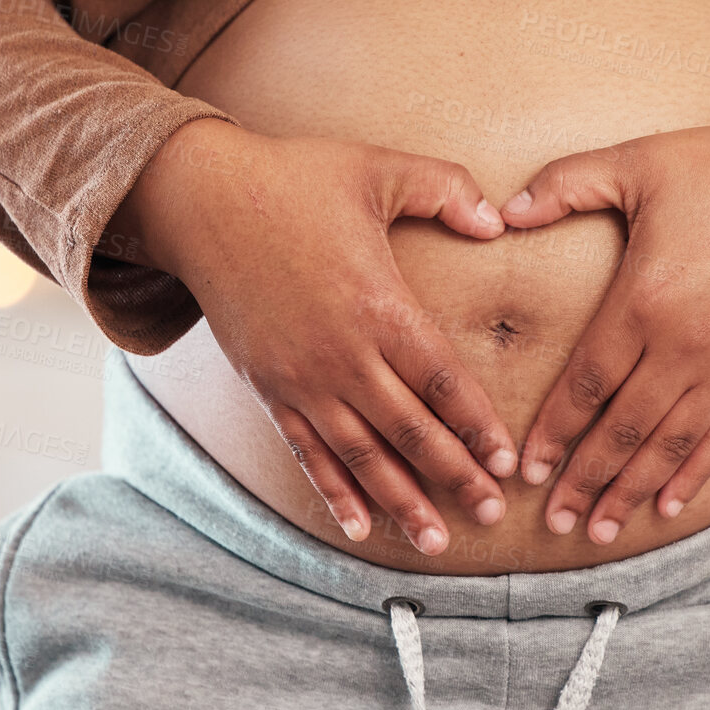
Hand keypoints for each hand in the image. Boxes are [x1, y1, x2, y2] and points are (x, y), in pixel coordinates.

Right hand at [116, 118, 518, 556]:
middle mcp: (342, 354)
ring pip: (361, 455)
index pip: (441, 379)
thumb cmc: (295, 179)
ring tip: (437, 541)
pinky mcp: (268, 387)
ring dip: (402, 501)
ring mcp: (301, 377)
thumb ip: (446, 189)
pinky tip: (360, 526)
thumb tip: (497, 222)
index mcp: (379, 304)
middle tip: (491, 516)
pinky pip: (306, 452)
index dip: (477, 424)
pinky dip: (333, 492)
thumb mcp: (378, 168)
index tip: (507, 462)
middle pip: (410, 430)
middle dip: (454, 476)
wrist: (201, 200)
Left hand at [498, 125, 709, 544]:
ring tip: (599, 529)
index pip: (586, 384)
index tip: (526, 468)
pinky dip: (693, 475)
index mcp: (644, 299)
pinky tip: (666, 504)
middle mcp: (685, 345)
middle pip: (623, 429)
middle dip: (584, 479)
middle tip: (554, 520)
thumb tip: (501, 210)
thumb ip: (565, 185)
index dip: (553, 432)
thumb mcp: (637, 162)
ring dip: (631, 490)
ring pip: (670, 445)